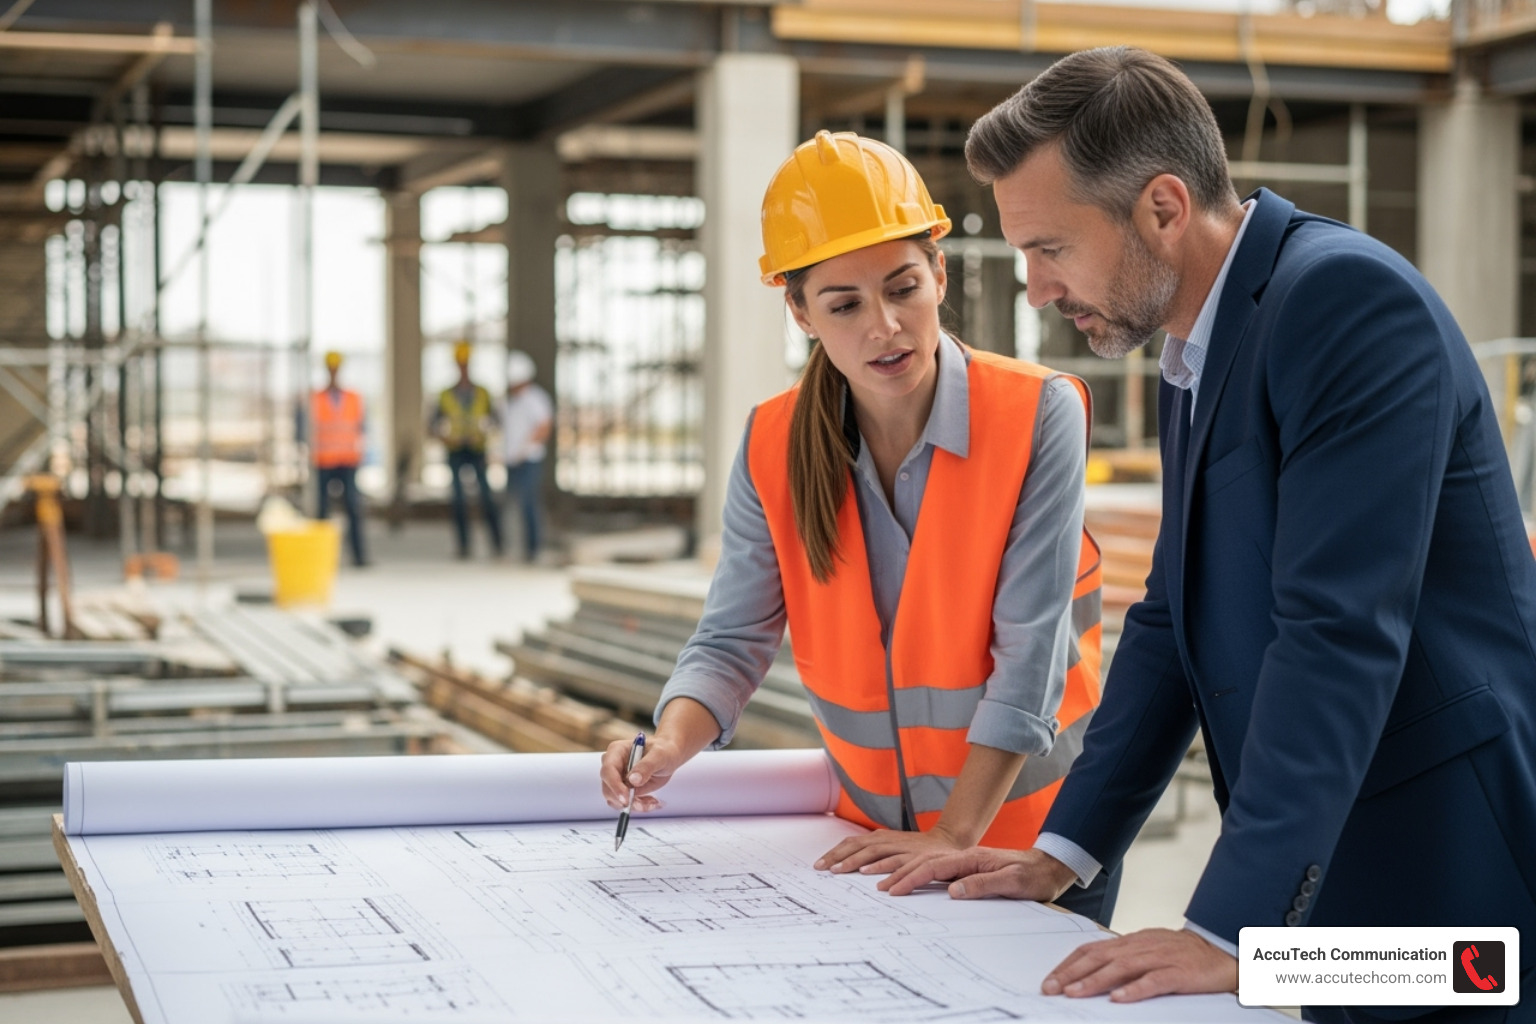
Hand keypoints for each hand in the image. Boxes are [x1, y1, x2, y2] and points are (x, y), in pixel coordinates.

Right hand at [599, 735, 685, 812]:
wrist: (669, 756)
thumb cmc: (663, 750)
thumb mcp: (659, 755)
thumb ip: (646, 766)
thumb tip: (633, 780)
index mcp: (616, 751)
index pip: (608, 770)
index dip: (614, 786)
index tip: (626, 799)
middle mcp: (613, 766)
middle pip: (608, 788)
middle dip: (625, 800)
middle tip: (642, 805)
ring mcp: (617, 779)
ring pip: (615, 800)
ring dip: (634, 805)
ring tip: (652, 802)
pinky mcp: (624, 790)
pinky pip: (625, 804)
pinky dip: (638, 806)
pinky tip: (651, 802)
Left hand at [812, 826, 967, 875]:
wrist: (950, 841)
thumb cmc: (919, 848)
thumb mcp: (895, 845)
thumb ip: (878, 850)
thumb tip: (856, 859)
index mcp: (881, 837)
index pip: (852, 842)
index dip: (835, 852)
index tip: (818, 864)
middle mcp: (888, 839)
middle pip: (858, 845)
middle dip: (838, 857)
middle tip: (821, 869)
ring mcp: (901, 847)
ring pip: (873, 852)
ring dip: (855, 862)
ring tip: (839, 871)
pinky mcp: (915, 856)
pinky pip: (896, 862)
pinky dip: (881, 868)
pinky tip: (869, 876)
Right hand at [878, 846, 1076, 898]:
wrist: (1049, 867)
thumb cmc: (1034, 876)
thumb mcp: (1013, 882)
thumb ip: (983, 884)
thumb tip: (953, 891)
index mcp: (972, 858)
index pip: (934, 867)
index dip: (911, 878)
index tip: (893, 889)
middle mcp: (965, 857)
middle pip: (924, 863)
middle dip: (899, 874)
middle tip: (879, 888)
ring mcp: (966, 862)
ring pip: (928, 865)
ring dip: (905, 872)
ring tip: (885, 882)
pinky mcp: (968, 870)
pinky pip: (937, 871)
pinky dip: (919, 874)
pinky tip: (910, 880)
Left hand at [1042, 928, 1236, 1001]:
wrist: (1223, 953)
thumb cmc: (1181, 956)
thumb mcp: (1147, 952)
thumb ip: (1122, 959)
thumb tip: (1091, 973)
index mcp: (1131, 941)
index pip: (1092, 949)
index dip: (1069, 964)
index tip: (1050, 980)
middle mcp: (1141, 946)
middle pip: (1100, 957)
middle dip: (1072, 973)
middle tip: (1052, 988)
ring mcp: (1160, 958)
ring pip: (1122, 967)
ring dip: (1095, 981)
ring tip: (1075, 992)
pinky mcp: (1179, 972)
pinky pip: (1154, 981)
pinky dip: (1135, 989)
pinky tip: (1119, 999)